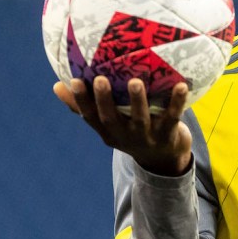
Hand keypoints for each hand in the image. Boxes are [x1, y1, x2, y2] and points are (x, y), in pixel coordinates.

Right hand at [53, 76, 192, 175]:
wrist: (165, 159)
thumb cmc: (132, 132)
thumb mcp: (109, 124)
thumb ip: (86, 107)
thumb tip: (57, 86)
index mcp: (108, 132)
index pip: (89, 117)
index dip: (81, 101)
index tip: (75, 80)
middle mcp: (125, 135)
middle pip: (111, 119)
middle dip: (104, 100)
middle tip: (100, 79)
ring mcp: (146, 137)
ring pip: (140, 119)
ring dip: (138, 101)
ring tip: (135, 81)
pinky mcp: (168, 135)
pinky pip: (173, 117)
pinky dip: (177, 102)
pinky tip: (181, 85)